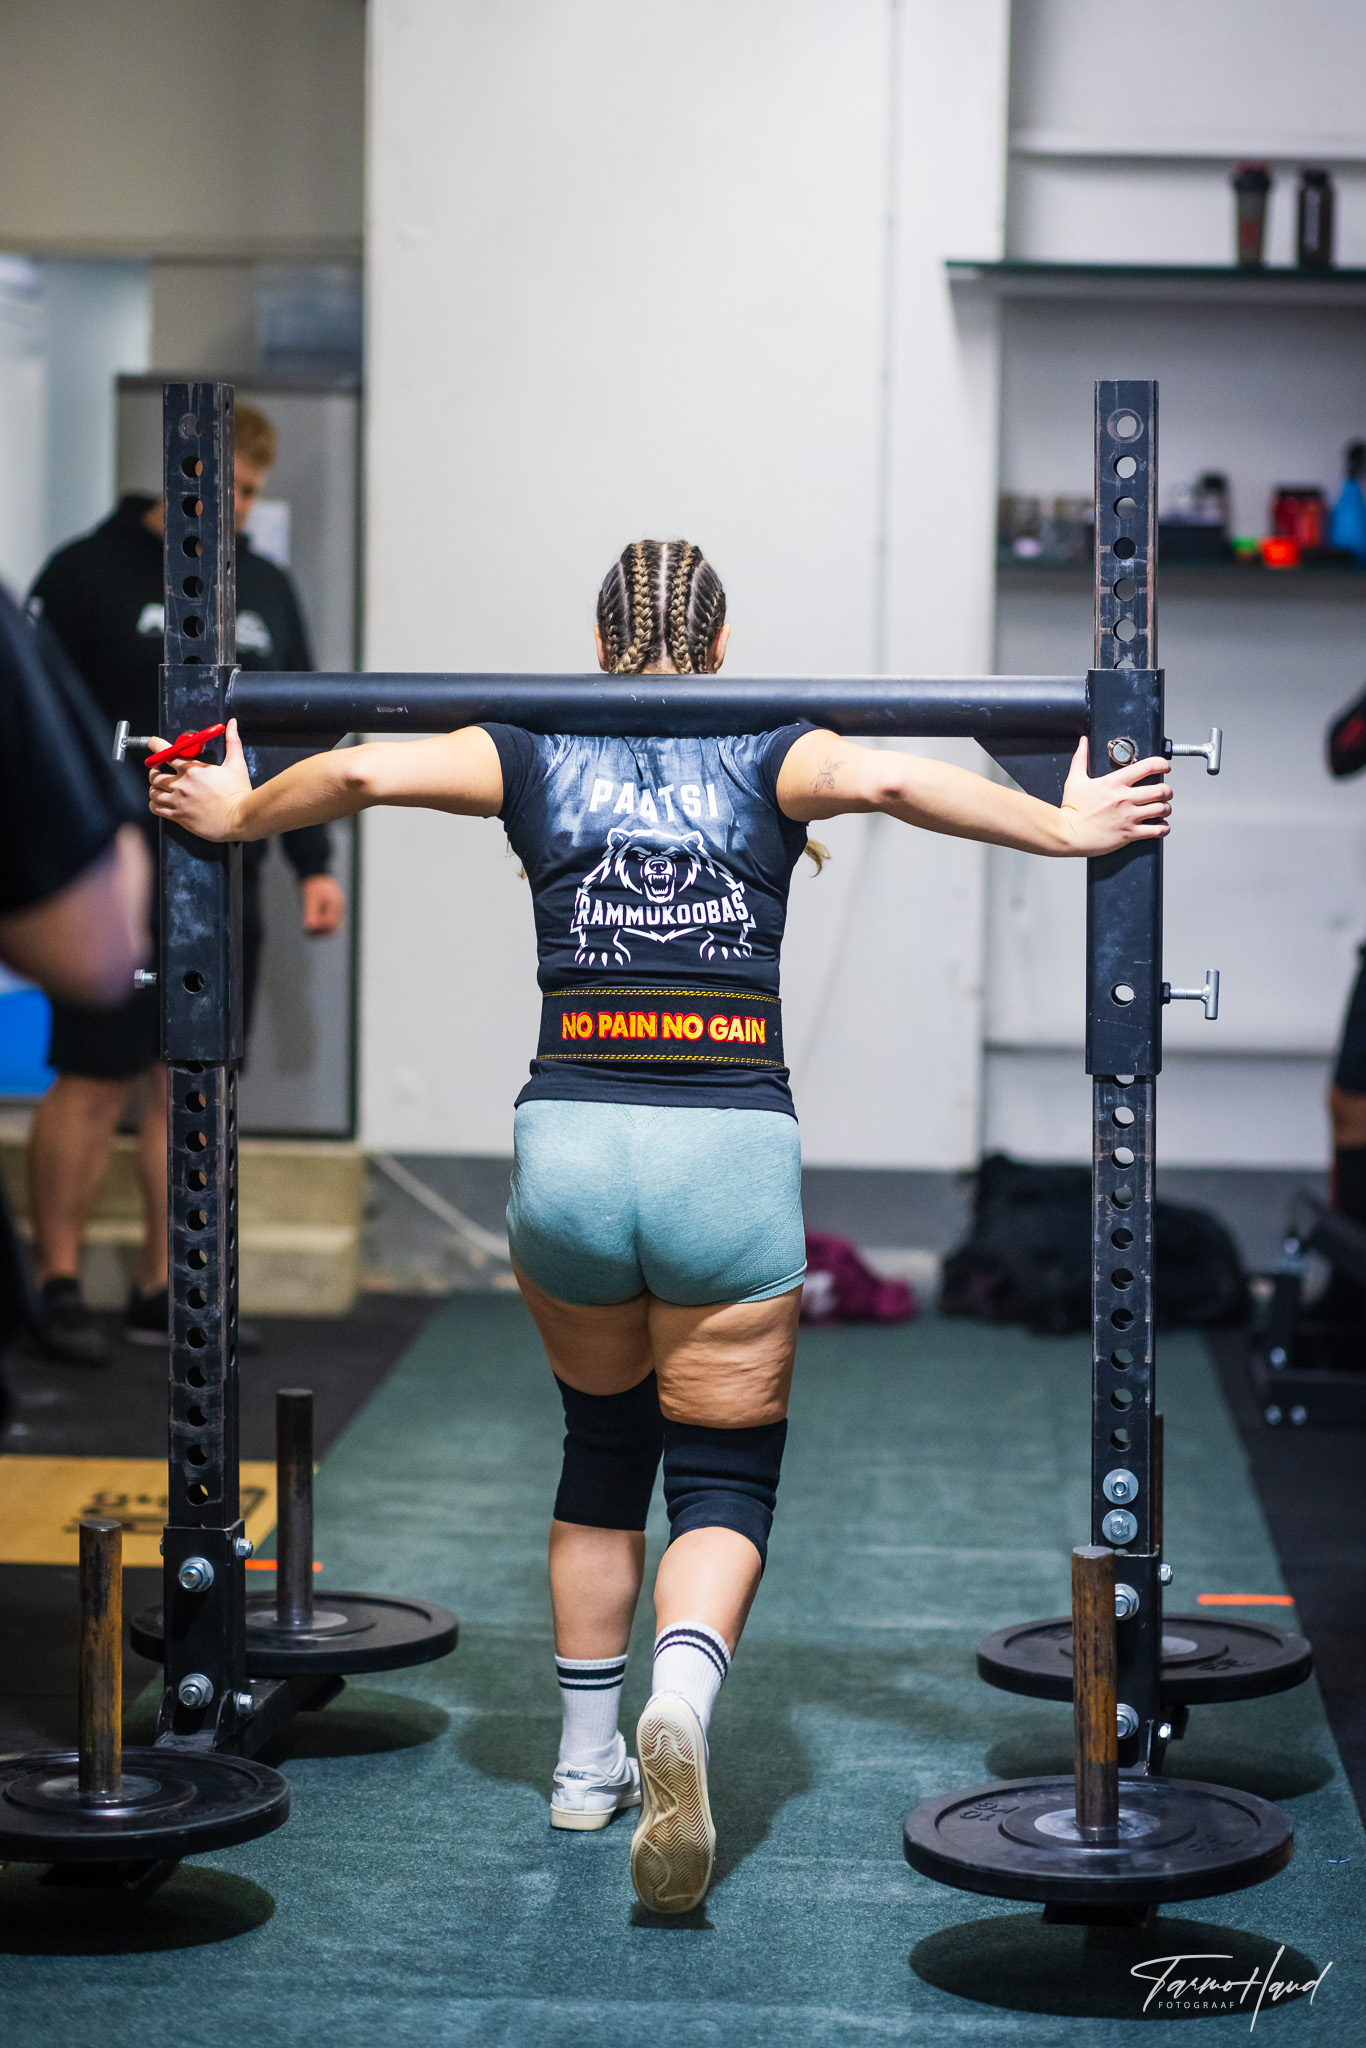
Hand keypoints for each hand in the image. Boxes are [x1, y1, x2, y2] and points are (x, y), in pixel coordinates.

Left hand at [147, 718, 251, 841]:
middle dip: (155, 771)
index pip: (165, 752)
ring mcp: (179, 802)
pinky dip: (155, 804)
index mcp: (193, 769)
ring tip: (161, 788)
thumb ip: (232, 741)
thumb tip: (232, 724)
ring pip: (153, 792)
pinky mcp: (179, 817)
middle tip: (160, 771)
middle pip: (154, 774)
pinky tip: (161, 802)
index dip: (155, 745)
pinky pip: (156, 809)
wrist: (241, 818)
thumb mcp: (237, 764)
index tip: (153, 743)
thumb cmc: (239, 793)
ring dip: (155, 788)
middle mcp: (182, 785)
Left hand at [300, 873, 344, 936]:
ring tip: (307, 932)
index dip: (319, 928)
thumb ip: (310, 912)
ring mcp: (337, 906)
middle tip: (307, 935)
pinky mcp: (332, 906)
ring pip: (332, 925)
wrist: (313, 870)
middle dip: (321, 933)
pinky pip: (329, 920)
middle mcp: (339, 907)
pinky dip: (321, 925)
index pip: (330, 923)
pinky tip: (311, 924)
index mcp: (335, 904)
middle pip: (334, 926)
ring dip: (321, 930)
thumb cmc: (311, 883)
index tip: (306, 928)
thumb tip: (309, 926)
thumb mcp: (309, 898)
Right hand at [1056, 737, 1171, 854]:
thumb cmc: (1071, 809)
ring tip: (1163, 808)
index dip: (1162, 764)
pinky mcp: (1129, 833)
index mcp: (1114, 783)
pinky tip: (1161, 825)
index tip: (1164, 766)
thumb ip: (1081, 758)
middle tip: (1164, 792)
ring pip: (1161, 809)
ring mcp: (1128, 817)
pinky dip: (1163, 827)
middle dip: (1167, 790)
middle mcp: (1124, 798)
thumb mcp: (1074, 780)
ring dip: (1166, 808)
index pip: (1147, 766)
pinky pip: (1156, 830)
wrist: (1067, 834)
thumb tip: (1083, 742)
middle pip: (1161, 790)